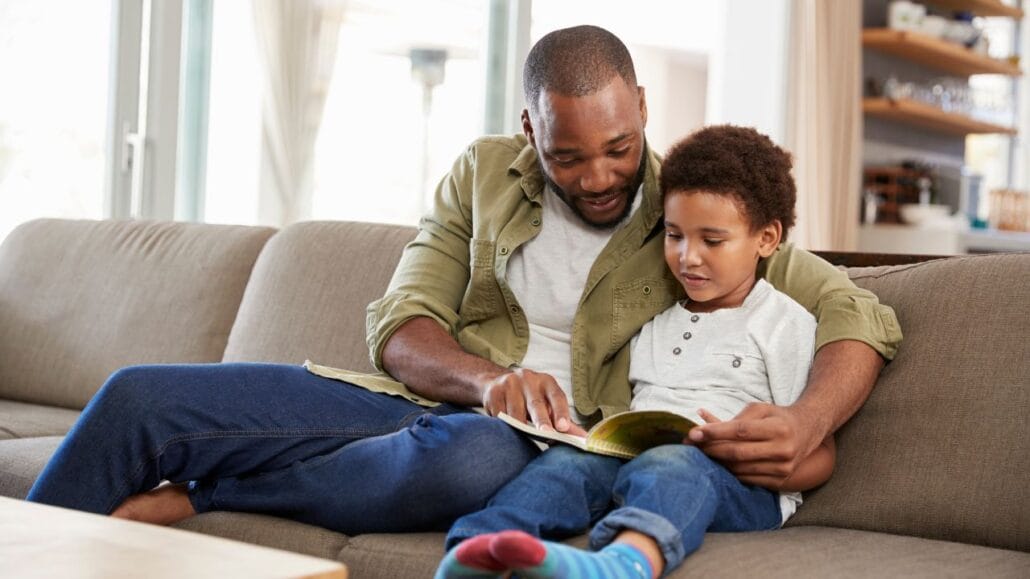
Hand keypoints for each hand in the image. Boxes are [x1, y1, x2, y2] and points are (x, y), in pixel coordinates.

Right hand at [481, 368, 579, 432]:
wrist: (497, 382)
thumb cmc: (530, 396)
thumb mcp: (547, 402)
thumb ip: (563, 420)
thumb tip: (584, 439)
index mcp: (546, 382)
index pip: (557, 396)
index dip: (561, 412)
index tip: (564, 427)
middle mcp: (528, 379)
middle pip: (536, 404)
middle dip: (541, 421)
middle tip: (547, 434)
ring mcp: (509, 384)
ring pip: (515, 412)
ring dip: (519, 427)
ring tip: (523, 436)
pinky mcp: (493, 393)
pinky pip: (499, 415)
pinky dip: (504, 425)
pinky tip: (505, 428)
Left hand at [687, 403, 822, 489]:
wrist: (808, 432)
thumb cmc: (777, 417)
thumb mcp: (760, 409)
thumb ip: (735, 418)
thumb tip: (704, 424)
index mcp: (778, 428)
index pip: (741, 431)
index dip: (715, 432)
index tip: (694, 432)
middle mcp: (783, 450)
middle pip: (737, 453)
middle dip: (710, 449)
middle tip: (691, 444)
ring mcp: (783, 468)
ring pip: (740, 469)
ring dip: (716, 462)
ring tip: (699, 453)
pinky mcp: (780, 481)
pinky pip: (747, 479)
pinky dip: (730, 472)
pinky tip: (717, 464)